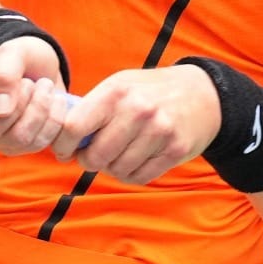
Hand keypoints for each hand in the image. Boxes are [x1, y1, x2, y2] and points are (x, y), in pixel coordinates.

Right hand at [0, 36, 68, 156]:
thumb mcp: (12, 51)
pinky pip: (38, 144)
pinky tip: (54, 102)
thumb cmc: (18, 57)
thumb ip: (4, 73)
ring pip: (17, 140)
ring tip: (44, 86)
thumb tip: (0, 111)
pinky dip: (53, 120)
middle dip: (17, 103)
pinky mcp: (20, 145)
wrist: (42, 66)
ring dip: (39, 109)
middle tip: (29, 82)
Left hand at [50, 64, 222, 183]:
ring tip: (116, 155)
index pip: (73, 126)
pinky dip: (131, 174)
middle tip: (91, 156)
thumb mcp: (118, 86)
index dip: (62, 145)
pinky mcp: (175, 150)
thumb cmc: (149, 91)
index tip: (64, 151)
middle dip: (88, 161)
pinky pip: (139, 177)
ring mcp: (158, 131)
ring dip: (111, 168)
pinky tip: (133, 161)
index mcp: (115, 91)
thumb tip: (60, 137)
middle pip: (95, 156)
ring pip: (117, 170)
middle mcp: (137, 110)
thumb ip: (90, 108)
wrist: (202, 93)